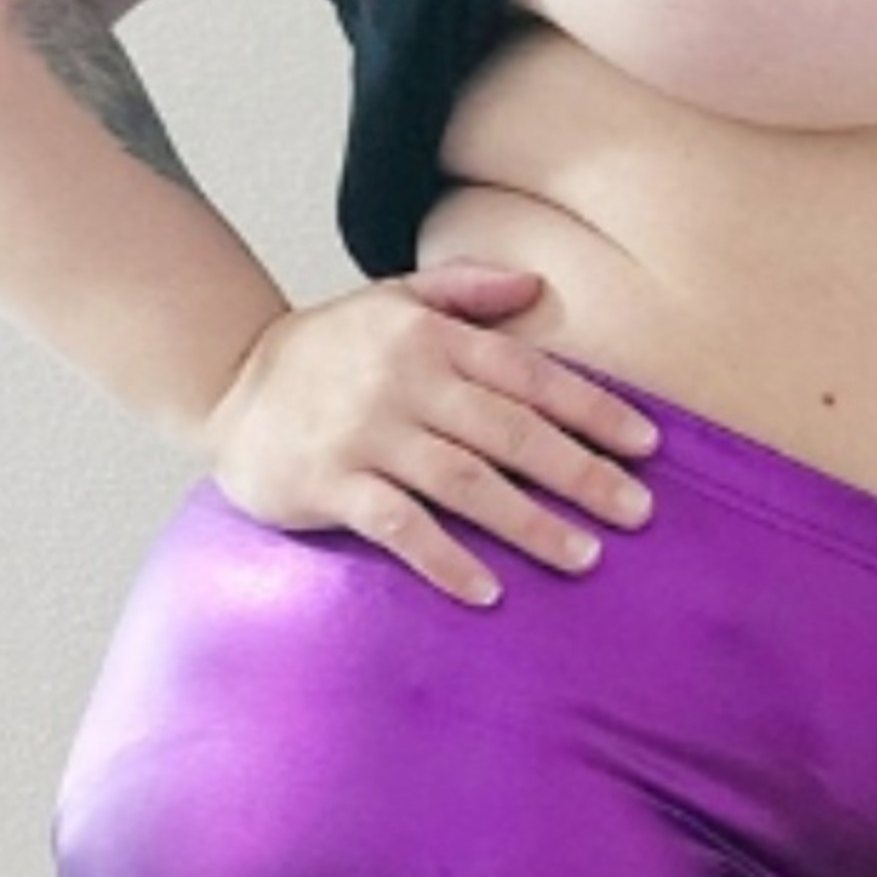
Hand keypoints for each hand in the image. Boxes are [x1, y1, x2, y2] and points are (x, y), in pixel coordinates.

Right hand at [201, 260, 658, 605]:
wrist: (229, 380)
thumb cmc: (330, 345)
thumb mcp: (397, 298)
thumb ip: (469, 289)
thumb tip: (538, 285)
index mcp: (433, 337)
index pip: (529, 373)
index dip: (593, 408)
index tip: (647, 444)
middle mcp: (407, 382)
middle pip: (510, 432)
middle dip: (580, 473)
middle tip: (637, 511)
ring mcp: (368, 435)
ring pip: (465, 483)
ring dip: (529, 523)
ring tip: (585, 556)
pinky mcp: (331, 485)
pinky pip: (399, 527)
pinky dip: (444, 560)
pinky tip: (488, 591)